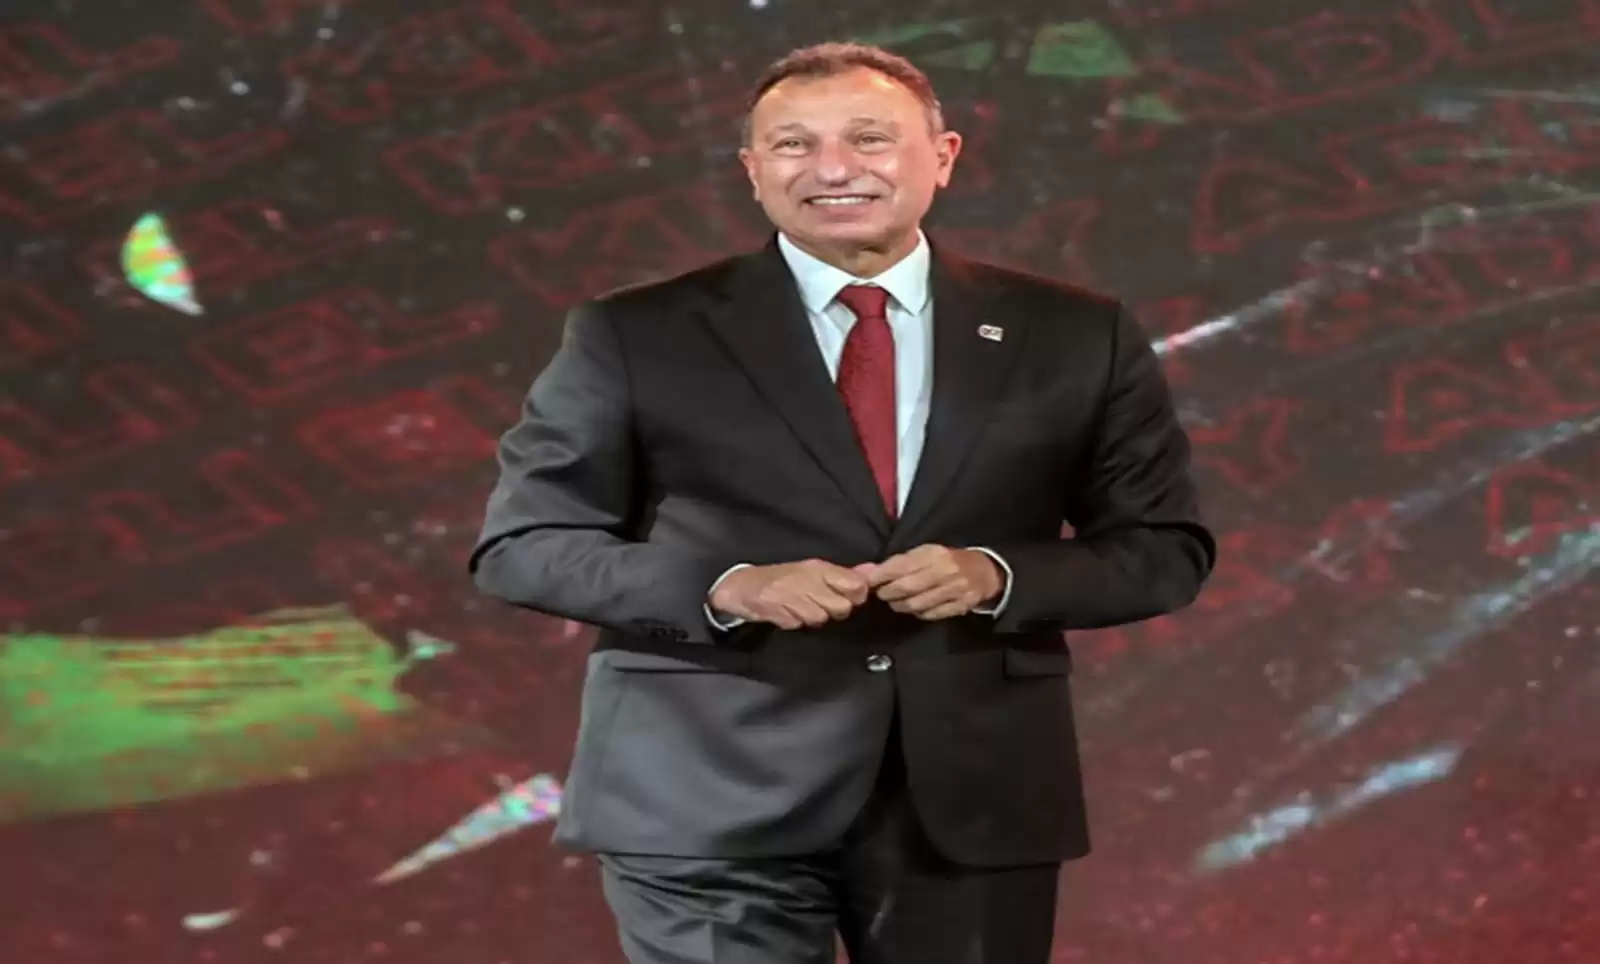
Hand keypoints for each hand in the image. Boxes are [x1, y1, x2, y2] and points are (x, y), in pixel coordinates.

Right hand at [708, 559, 870, 629]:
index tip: (848, 597)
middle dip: (833, 610)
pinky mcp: (776, 610)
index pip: (855, 585)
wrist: (742, 585)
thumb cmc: (783, 579)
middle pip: (841, 607)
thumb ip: (844, 574)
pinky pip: (797, 624)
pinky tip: (785, 612)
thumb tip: (873, 571)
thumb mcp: (814, 571)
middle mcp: (807, 579)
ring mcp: (790, 594)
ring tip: (799, 607)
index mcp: (819, 568)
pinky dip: (793, 622)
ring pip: (819, 618)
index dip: (857, 596)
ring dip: (811, 618)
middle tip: (818, 604)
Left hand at [854, 545, 1002, 620]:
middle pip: (906, 587)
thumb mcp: (928, 553)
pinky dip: (918, 613)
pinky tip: (916, 607)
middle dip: (888, 593)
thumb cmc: (949, 561)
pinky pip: (930, 615)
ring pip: (916, 604)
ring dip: (900, 605)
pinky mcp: (960, 606)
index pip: (902, 565)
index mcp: (935, 553)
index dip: (881, 575)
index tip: (867, 581)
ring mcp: (955, 590)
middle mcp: (945, 571)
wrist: (985, 572)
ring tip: (896, 601)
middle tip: (881, 593)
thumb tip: (869, 571)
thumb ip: (900, 562)